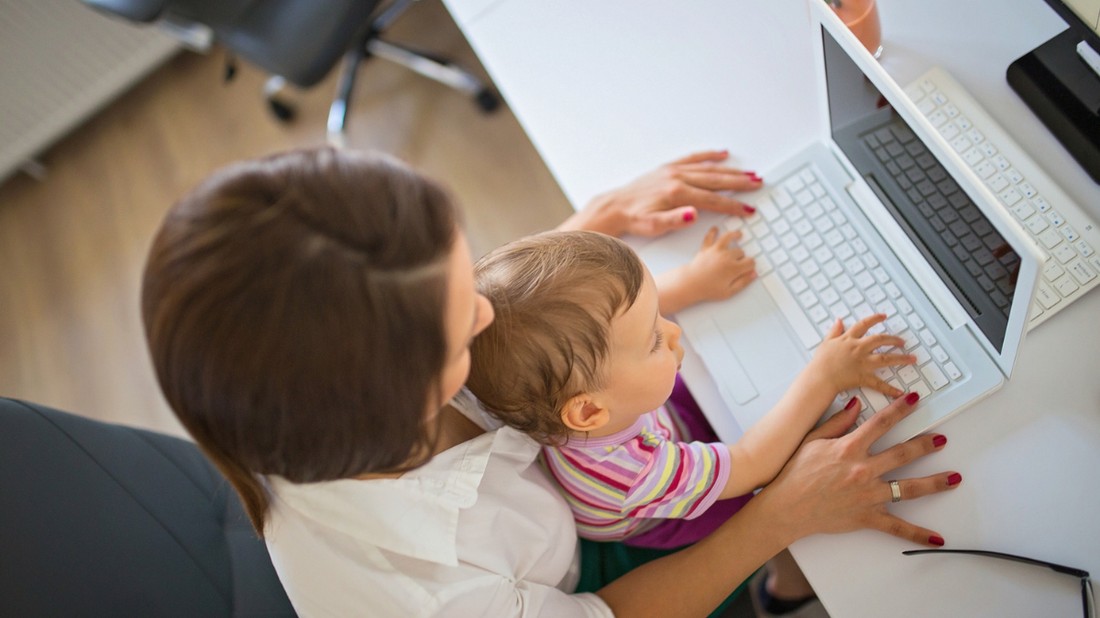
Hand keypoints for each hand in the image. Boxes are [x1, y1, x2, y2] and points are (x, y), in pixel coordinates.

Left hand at [559, 150, 761, 237]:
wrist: (615, 207)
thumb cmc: (634, 219)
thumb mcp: (653, 226)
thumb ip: (674, 220)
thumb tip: (694, 214)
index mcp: (677, 193)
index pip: (712, 200)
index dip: (732, 206)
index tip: (747, 210)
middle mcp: (677, 178)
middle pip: (716, 181)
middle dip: (739, 183)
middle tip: (758, 185)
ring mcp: (673, 170)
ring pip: (708, 169)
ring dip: (730, 171)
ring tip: (749, 173)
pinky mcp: (668, 167)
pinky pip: (693, 158)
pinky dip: (709, 156)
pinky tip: (722, 154)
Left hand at [656, 227, 756, 314]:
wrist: (689, 284)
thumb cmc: (707, 290)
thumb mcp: (729, 292)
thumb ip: (743, 282)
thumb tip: (753, 274)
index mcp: (733, 268)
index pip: (750, 262)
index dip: (751, 265)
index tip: (749, 267)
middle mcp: (726, 257)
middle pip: (740, 251)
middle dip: (741, 256)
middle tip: (739, 261)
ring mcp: (716, 250)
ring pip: (728, 237)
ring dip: (734, 235)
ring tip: (738, 234)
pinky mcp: (706, 248)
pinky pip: (710, 237)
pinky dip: (713, 231)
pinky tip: (716, 229)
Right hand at [759, 394, 960, 546]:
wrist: (786, 506)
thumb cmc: (794, 473)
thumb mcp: (812, 440)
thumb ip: (836, 422)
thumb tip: (855, 406)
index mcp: (849, 449)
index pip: (881, 423)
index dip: (900, 409)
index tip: (915, 400)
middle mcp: (862, 470)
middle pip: (902, 454)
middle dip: (925, 445)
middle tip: (941, 439)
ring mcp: (867, 495)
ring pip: (909, 488)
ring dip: (935, 482)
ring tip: (954, 478)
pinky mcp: (867, 517)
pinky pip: (896, 527)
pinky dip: (917, 534)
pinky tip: (936, 538)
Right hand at [808, 314, 913, 397]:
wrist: (819, 377)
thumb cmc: (820, 362)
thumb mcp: (826, 342)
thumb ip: (834, 331)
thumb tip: (839, 321)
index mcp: (848, 339)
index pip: (864, 325)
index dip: (875, 319)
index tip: (883, 316)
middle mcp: (858, 348)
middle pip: (880, 340)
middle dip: (893, 339)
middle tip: (902, 341)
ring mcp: (863, 362)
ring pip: (886, 358)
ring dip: (901, 358)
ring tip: (912, 359)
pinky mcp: (863, 376)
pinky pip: (879, 383)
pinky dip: (890, 389)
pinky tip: (900, 391)